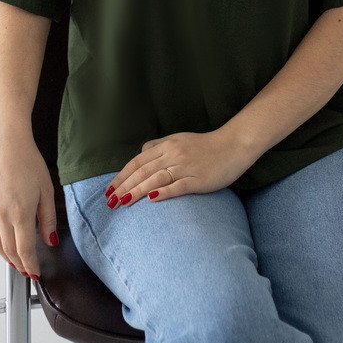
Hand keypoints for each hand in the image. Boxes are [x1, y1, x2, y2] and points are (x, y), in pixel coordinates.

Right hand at [0, 131, 57, 277]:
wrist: (6, 144)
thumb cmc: (28, 162)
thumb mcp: (46, 190)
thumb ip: (48, 219)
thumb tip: (50, 240)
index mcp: (20, 213)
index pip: (25, 250)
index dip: (30, 265)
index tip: (35, 273)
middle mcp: (1, 215)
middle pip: (9, 251)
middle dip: (20, 264)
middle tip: (27, 271)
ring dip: (6, 256)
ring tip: (16, 261)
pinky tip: (2, 242)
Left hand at [104, 129, 252, 207]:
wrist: (233, 146)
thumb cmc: (205, 145)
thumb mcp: (179, 140)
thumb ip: (158, 146)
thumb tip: (141, 153)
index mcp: (167, 145)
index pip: (137, 162)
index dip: (121, 176)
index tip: (109, 190)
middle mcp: (173, 154)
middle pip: (142, 171)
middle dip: (124, 186)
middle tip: (109, 202)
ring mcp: (185, 167)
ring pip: (155, 178)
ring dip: (137, 190)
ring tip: (123, 202)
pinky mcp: (198, 179)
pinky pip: (178, 186)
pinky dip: (163, 192)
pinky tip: (151, 199)